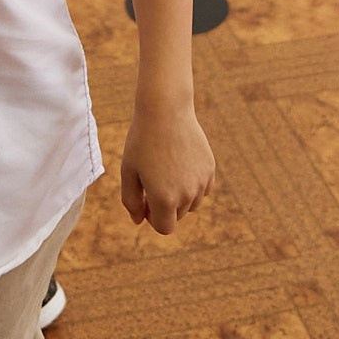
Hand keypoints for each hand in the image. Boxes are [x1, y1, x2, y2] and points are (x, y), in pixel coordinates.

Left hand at [121, 106, 215, 234]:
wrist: (166, 110)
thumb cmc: (142, 141)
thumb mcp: (128, 171)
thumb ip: (131, 201)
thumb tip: (139, 221)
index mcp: (164, 199)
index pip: (164, 228)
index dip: (152, 217)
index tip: (145, 200)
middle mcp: (186, 195)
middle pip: (177, 216)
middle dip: (165, 205)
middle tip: (153, 180)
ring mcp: (201, 182)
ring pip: (192, 204)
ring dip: (180, 196)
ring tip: (167, 170)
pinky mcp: (210, 170)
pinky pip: (202, 189)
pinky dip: (192, 183)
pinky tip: (181, 163)